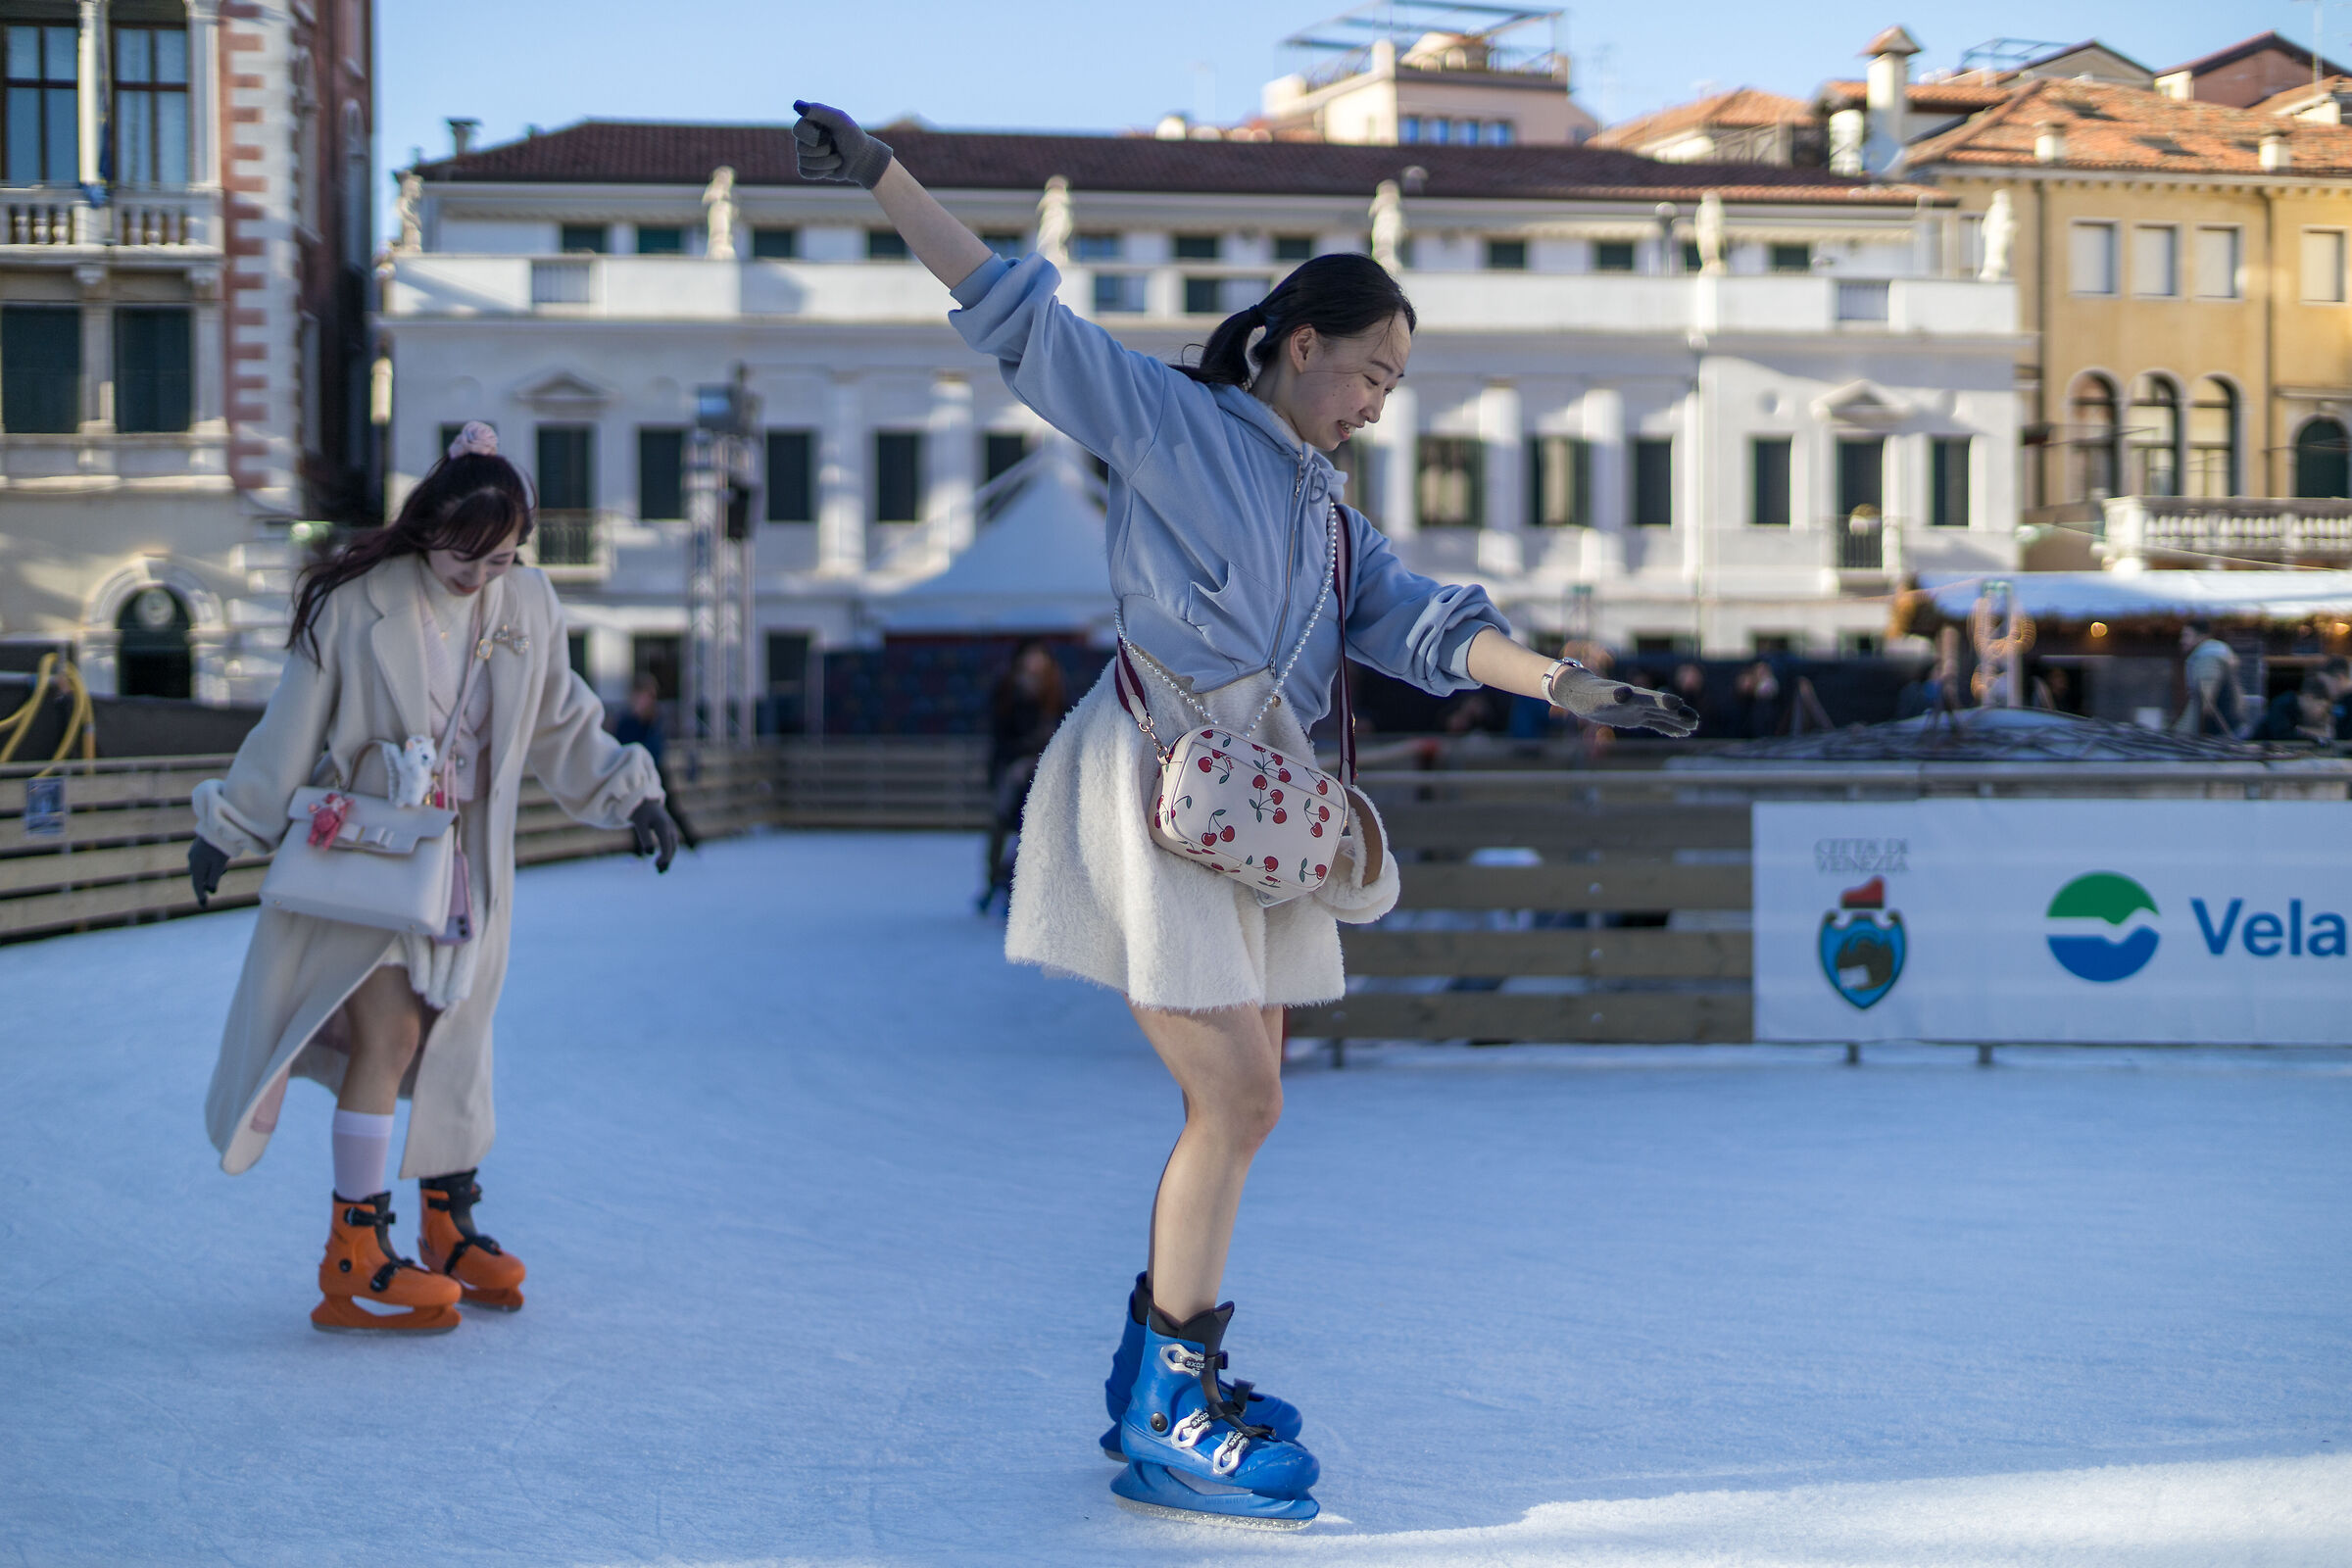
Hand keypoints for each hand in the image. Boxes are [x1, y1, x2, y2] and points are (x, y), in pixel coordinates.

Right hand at [188, 837, 229, 907]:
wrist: (218, 824)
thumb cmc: (221, 846)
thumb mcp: (219, 864)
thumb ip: (214, 877)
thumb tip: (211, 889)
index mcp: (196, 866)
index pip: (197, 885)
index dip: (201, 896)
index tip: (204, 905)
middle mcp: (192, 860)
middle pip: (198, 877)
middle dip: (207, 881)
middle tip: (220, 877)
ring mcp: (194, 852)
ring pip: (201, 867)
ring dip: (210, 871)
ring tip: (224, 865)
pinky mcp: (198, 846)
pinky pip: (202, 860)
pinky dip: (210, 863)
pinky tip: (219, 858)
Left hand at [629, 799, 679, 872]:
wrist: (644, 800)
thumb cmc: (640, 812)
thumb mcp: (639, 824)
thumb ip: (644, 838)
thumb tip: (649, 853)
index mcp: (663, 825)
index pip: (667, 844)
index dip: (666, 856)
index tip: (661, 866)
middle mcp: (670, 827)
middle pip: (672, 847)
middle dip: (667, 859)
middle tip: (659, 870)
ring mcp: (671, 829)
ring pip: (673, 846)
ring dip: (668, 858)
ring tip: (660, 869)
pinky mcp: (669, 830)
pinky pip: (671, 844)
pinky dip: (668, 853)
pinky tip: (661, 861)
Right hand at [792, 100, 893, 188]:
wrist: (862, 159)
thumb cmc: (852, 137)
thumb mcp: (838, 119)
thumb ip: (818, 110)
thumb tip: (796, 105)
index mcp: (808, 122)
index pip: (797, 131)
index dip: (814, 137)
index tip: (829, 135)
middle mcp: (803, 137)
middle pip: (801, 149)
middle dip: (824, 150)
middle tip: (835, 145)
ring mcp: (804, 154)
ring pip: (805, 163)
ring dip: (827, 162)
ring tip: (837, 157)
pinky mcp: (808, 169)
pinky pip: (806, 173)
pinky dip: (823, 172)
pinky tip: (831, 166)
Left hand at [1547, 661, 1700, 737]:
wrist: (1580, 692)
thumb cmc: (1587, 694)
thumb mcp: (1597, 696)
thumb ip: (1611, 695)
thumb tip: (1625, 694)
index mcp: (1632, 695)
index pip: (1652, 698)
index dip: (1666, 702)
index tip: (1680, 705)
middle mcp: (1638, 701)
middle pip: (1662, 707)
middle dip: (1678, 714)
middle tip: (1695, 721)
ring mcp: (1638, 709)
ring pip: (1662, 715)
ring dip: (1677, 721)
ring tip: (1694, 726)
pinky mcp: (1635, 717)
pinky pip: (1655, 723)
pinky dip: (1667, 727)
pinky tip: (1681, 733)